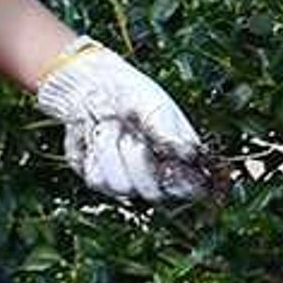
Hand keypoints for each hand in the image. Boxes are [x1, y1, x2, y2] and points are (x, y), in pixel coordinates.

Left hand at [33, 39, 210, 201]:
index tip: (166, 162)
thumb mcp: (155, 108)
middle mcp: (155, 177)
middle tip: (131, 135)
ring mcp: (126, 181)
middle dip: (139, 161)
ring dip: (112, 151)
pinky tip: (96, 136)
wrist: (91, 88)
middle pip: (152, 194)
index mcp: (179, 159)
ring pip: (121, 187)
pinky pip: (97, 180)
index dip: (179, 182)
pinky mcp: (98, 180)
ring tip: (111, 127)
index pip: (191, 189)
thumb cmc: (131, 95)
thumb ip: (169, 133)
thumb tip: (188, 154)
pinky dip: (96, 153)